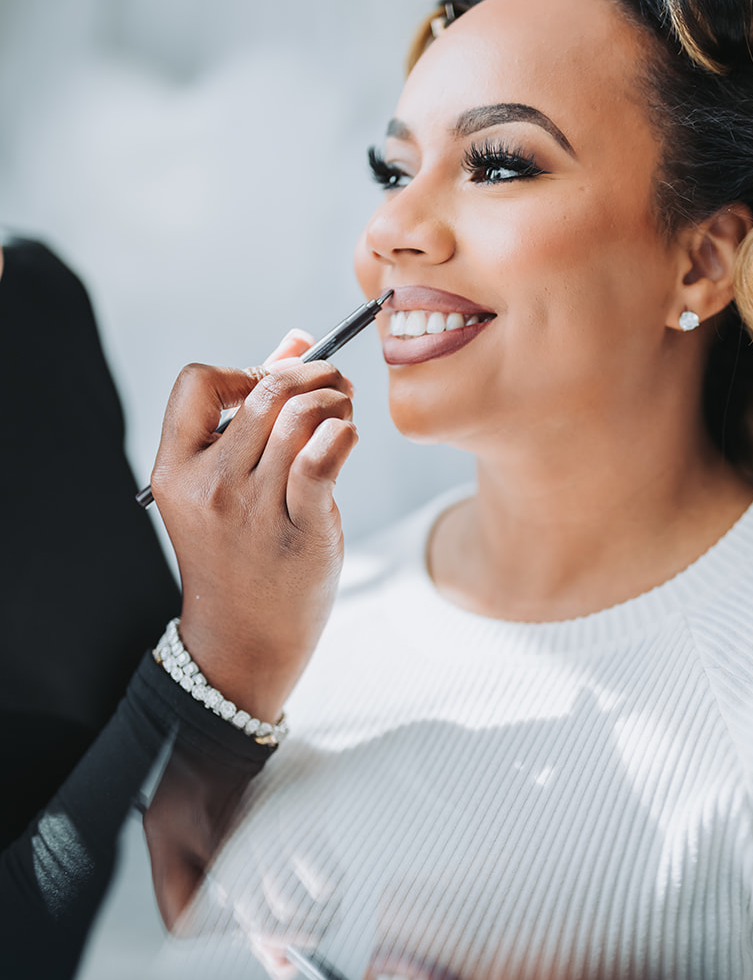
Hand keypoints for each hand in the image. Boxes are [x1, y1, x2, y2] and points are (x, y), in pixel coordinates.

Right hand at [148, 330, 355, 721]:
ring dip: (335, 399)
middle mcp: (209, 486)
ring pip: (298, 418)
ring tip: (345, 409)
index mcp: (175, 470)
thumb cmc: (240, 555)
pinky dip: (343, 433)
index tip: (274, 386)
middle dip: (311, 373)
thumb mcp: (225, 485)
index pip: (198, 382)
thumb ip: (254, 410)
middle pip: (263, 391)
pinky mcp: (298, 530)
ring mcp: (252, 510)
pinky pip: (322, 457)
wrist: (245, 640)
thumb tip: (299, 339)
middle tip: (334, 384)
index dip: (244, 370)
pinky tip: (348, 438)